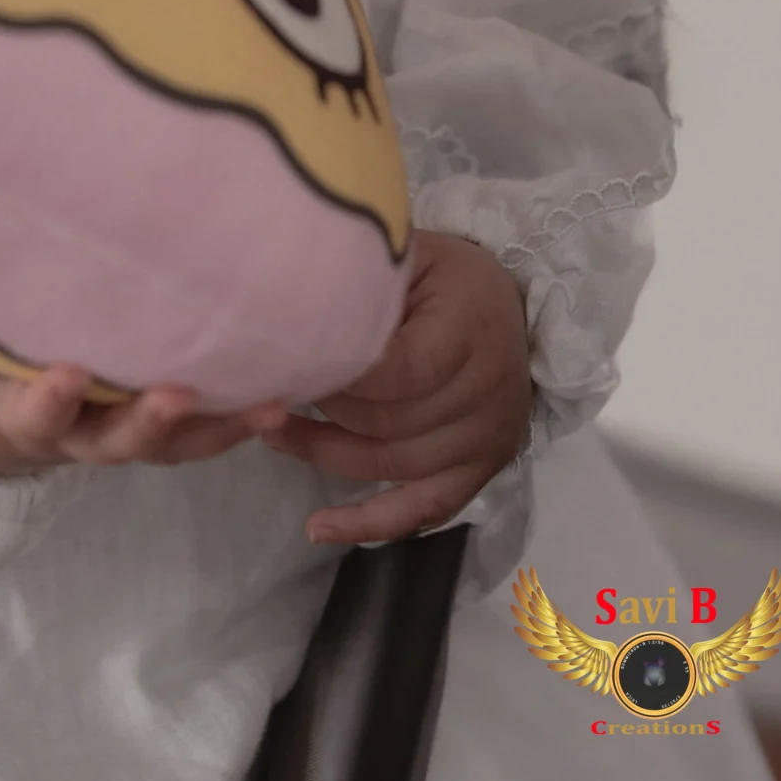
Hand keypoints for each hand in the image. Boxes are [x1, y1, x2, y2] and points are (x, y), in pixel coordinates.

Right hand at [0, 319, 288, 477]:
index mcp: (16, 416)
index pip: (35, 415)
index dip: (52, 401)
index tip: (69, 373)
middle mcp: (76, 432)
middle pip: (119, 441)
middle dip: (150, 422)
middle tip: (179, 394)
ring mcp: (117, 429)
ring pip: (173, 444)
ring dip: (219, 427)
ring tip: (270, 406)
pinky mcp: (148, 417)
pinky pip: (199, 430)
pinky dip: (237, 418)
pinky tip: (284, 392)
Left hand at [263, 231, 531, 546]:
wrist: (505, 307)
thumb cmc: (445, 274)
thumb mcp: (410, 253)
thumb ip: (361, 275)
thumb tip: (287, 294)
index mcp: (470, 328)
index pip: (401, 373)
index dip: (343, 377)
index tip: (295, 360)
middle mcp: (488, 393)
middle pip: (392, 424)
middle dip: (326, 410)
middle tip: (275, 389)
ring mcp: (487, 440)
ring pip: (395, 466)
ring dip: (327, 454)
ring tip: (276, 432)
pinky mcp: (479, 472)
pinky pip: (422, 510)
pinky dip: (369, 523)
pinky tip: (318, 527)